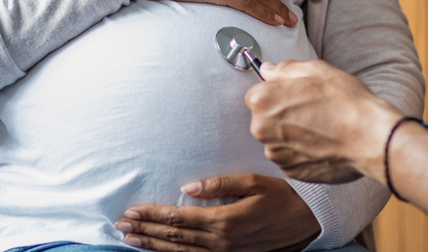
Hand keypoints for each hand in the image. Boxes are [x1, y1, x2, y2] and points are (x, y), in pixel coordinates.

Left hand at [115, 173, 318, 251]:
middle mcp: (220, 242)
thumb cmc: (282, 196)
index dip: (152, 215)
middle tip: (120, 226)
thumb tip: (189, 186)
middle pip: (173, 237)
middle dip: (145, 230)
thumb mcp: (255, 182)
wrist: (307, 223)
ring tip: (131, 240)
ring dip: (153, 245)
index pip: (178, 218)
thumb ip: (221, 184)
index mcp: (224, 220)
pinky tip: (159, 250)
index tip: (131, 211)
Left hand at [245, 59, 399, 184]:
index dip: (277, 92)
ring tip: (320, 127)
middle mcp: (262, 130)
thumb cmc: (346, 102)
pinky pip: (289, 156)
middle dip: (282, 113)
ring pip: (277, 138)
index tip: (294, 93)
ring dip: (292, 133)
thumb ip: (285, 69)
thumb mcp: (315, 69)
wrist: (371, 139)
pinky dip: (301, 151)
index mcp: (263, 101)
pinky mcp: (291, 172)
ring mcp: (276, 154)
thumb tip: (268, 70)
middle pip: (264, 118)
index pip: (257, 94)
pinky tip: (321, 142)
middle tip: (311, 109)